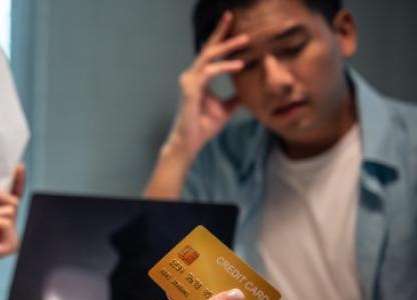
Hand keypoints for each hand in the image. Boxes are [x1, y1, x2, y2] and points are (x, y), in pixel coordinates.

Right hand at [166, 11, 248, 161]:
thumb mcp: (226, 109)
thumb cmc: (204, 126)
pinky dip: (223, 67)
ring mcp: (189, 82)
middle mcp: (192, 76)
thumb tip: (249, 93)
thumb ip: (235, 98)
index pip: (211, 53)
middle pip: (208, 48)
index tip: (232, 21)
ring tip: (245, 40)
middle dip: (221, 33)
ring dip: (227, 47)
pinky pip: (208, 73)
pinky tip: (238, 66)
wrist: (190, 143)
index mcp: (199, 78)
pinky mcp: (190, 91)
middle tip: (233, 17)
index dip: (221, 37)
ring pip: (208, 57)